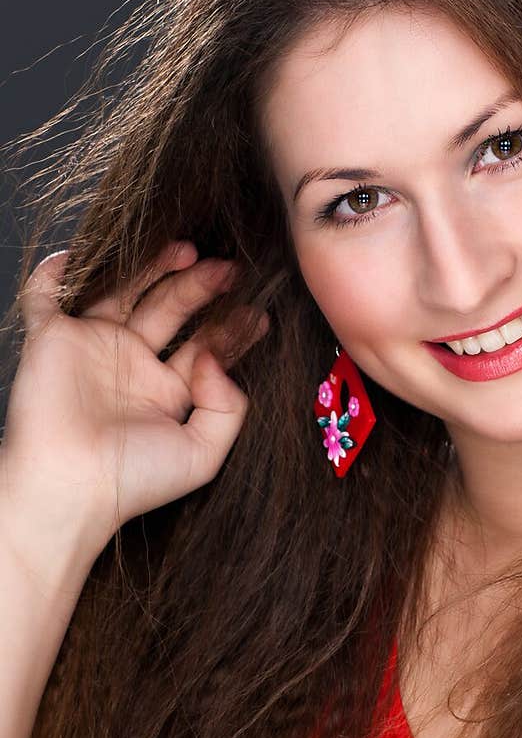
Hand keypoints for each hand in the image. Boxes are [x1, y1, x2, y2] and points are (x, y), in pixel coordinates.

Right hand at [1, 241, 269, 556]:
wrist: (68, 488)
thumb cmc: (132, 481)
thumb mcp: (203, 453)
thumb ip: (228, 406)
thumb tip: (218, 358)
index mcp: (166, 391)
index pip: (204, 344)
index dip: (231, 326)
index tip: (258, 311)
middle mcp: (131, 364)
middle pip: (170, 307)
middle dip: (201, 286)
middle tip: (229, 270)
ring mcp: (92, 346)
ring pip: (123, 289)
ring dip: (151, 265)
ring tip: (186, 250)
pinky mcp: (51, 338)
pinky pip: (47, 295)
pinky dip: (56, 273)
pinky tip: (83, 254)